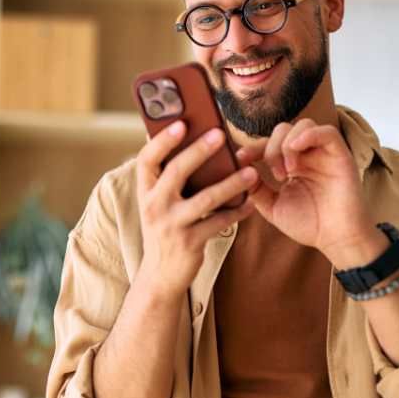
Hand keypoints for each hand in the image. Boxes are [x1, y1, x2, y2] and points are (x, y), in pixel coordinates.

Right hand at [135, 122, 257, 299]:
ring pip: (206, 198)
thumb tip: (191, 140)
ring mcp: (171, 225)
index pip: (147, 160)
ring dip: (231, 183)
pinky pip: (219, 222)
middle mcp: (154, 206)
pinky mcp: (189, 242)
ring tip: (252, 172)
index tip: (181, 123)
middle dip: (199, 151)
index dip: (162, 140)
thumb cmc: (167, 228)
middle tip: (221, 134)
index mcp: (146, 191)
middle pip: (176, 171)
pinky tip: (251, 203)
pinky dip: (237, 212)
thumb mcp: (160, 203)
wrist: (161, 274)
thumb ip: (170, 178)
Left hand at [236, 119, 387, 265]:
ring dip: (288, 143)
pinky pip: (327, 132)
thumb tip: (241, 170)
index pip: (270, 143)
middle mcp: (309, 156)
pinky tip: (296, 150)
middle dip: (271, 148)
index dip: (253, 147)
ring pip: (304, 125)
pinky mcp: (341, 155)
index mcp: (293, 165)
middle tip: (275, 175)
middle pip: (284, 130)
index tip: (240, 159)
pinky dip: (309, 134)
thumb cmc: (310, 225)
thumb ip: (257, 189)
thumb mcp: (273, 207)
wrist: (336, 239)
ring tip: (287, 170)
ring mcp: (325, 154)